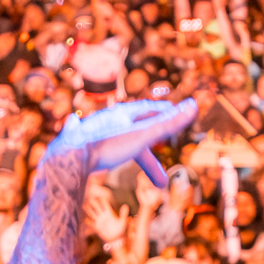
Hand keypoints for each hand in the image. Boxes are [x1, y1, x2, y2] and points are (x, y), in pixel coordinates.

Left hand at [52, 97, 197, 185]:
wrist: (70, 157)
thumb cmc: (109, 146)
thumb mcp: (143, 136)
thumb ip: (168, 124)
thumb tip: (193, 105)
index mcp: (125, 115)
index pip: (149, 109)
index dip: (164, 112)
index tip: (173, 111)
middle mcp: (109, 118)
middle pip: (133, 125)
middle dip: (149, 135)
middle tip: (160, 138)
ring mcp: (93, 130)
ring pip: (112, 129)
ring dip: (123, 134)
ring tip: (126, 145)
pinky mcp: (79, 142)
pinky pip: (86, 132)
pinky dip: (91, 132)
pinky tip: (72, 123)